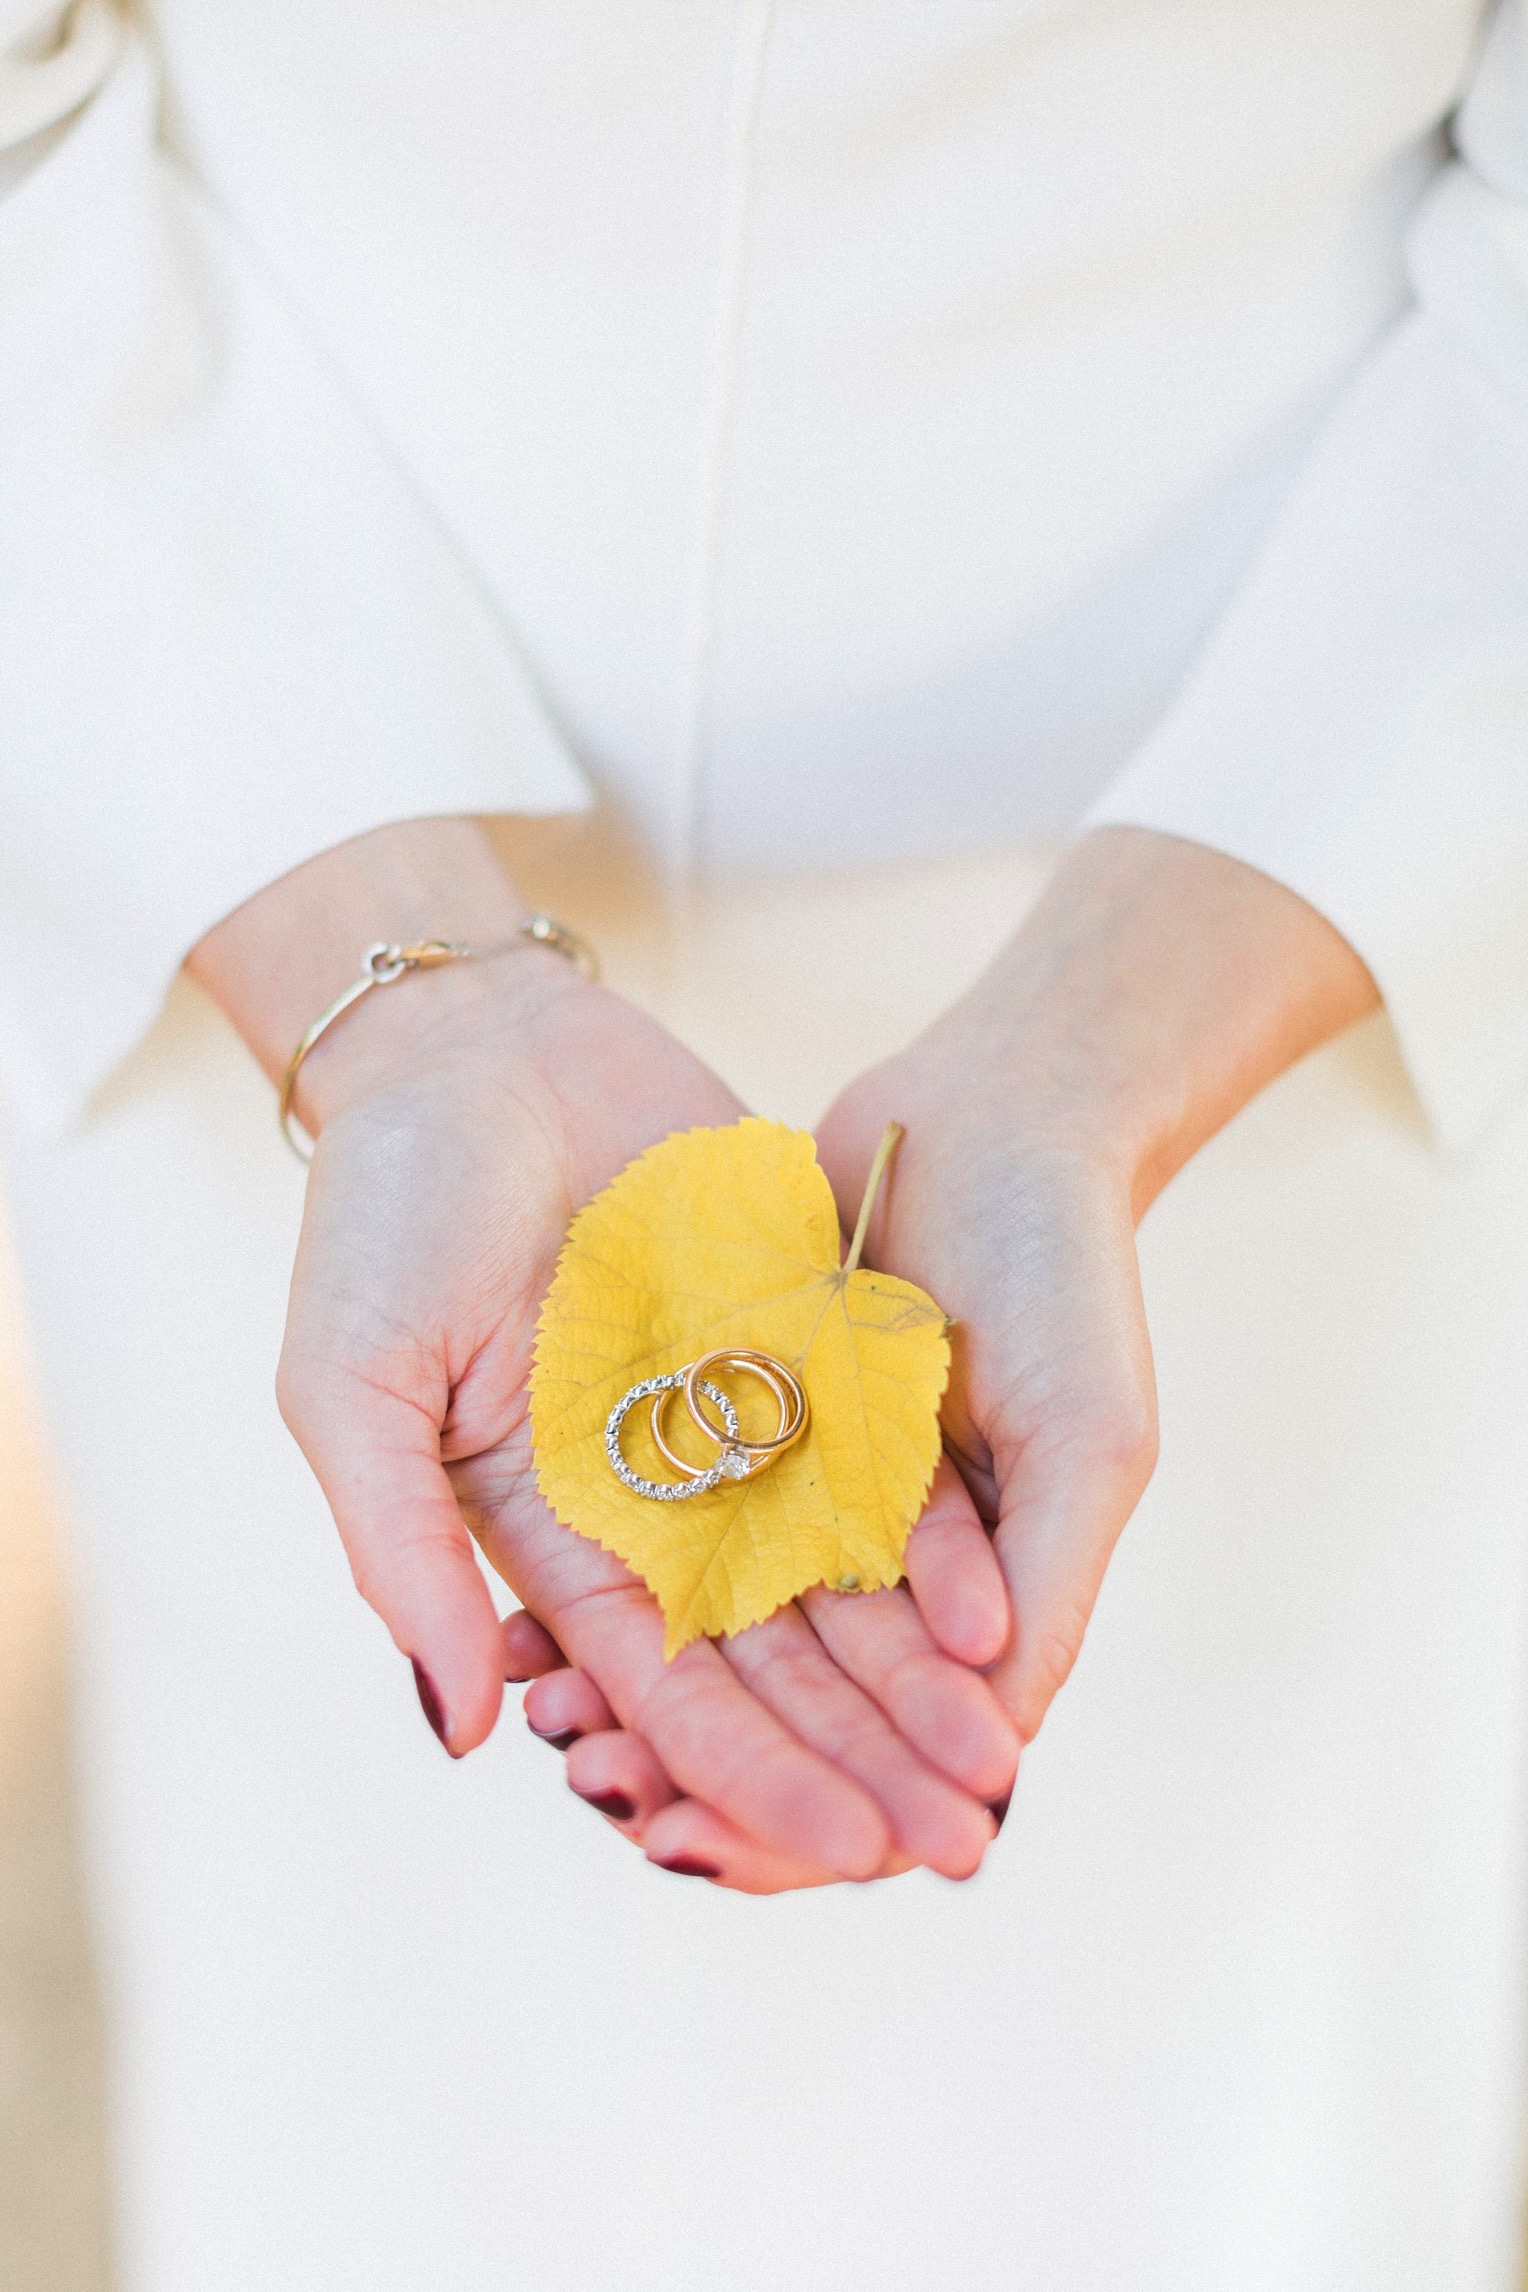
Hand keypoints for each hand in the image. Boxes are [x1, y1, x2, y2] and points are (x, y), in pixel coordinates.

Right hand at [190, 821, 1019, 1888]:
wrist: (476, 1045)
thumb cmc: (384, 1212)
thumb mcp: (350, 1384)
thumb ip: (402, 1550)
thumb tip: (461, 1734)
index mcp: (552, 1533)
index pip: (664, 1686)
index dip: (751, 1773)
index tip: (838, 1853)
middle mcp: (658, 1498)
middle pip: (778, 1656)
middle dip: (864, 1751)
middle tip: (961, 1842)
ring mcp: (738, 1416)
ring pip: (846, 1573)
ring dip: (919, 1670)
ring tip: (999, 1757)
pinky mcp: (803, 1334)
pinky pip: (883, 1441)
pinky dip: (936, 1528)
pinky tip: (1001, 1606)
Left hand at [541, 825, 1378, 1797]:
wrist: (1000, 1113)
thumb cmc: (1070, 1280)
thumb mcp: (1088, 1444)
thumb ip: (1049, 1594)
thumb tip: (999, 1765)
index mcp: (971, 1597)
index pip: (878, 1752)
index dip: (796, 1815)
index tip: (710, 1846)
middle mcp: (875, 1564)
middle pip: (777, 1712)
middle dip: (697, 1778)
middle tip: (614, 1808)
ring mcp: (802, 1495)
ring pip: (708, 1639)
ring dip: (638, 1705)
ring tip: (558, 1742)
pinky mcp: (737, 1425)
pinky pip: (663, 1536)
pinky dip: (606, 1594)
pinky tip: (533, 1636)